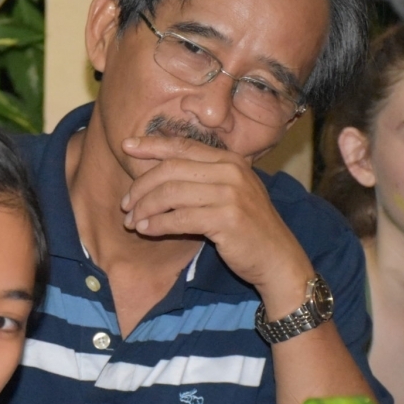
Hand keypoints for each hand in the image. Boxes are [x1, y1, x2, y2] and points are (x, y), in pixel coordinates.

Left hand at [119, 135, 313, 311]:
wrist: (277, 259)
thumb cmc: (247, 228)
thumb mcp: (228, 194)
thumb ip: (201, 179)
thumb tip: (155, 174)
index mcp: (230, 160)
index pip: (183, 146)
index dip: (152, 145)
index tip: (126, 146)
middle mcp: (231, 171)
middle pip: (171, 169)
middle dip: (141, 186)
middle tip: (126, 204)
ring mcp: (231, 194)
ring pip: (171, 193)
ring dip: (145, 208)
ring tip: (132, 222)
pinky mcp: (227, 219)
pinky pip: (179, 218)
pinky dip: (157, 224)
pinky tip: (146, 230)